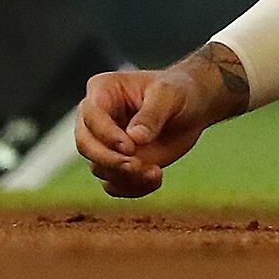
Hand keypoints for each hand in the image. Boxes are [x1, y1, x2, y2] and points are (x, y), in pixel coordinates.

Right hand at [75, 48, 245, 199]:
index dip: (106, 134)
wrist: (192, 108)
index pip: (91, 115)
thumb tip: (134, 138)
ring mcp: (105, 143)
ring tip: (156, 172)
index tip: (129, 147)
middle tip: (136, 166)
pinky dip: (132, 188)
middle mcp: (97, 118)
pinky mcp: (117, 164)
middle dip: (109, 160)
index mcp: (103, 90)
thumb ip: (152, 114)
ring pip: (99, 168)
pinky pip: (114, 184)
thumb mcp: (169, 95)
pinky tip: (155, 178)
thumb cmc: (178, 91)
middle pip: (86, 145)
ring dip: (125, 176)